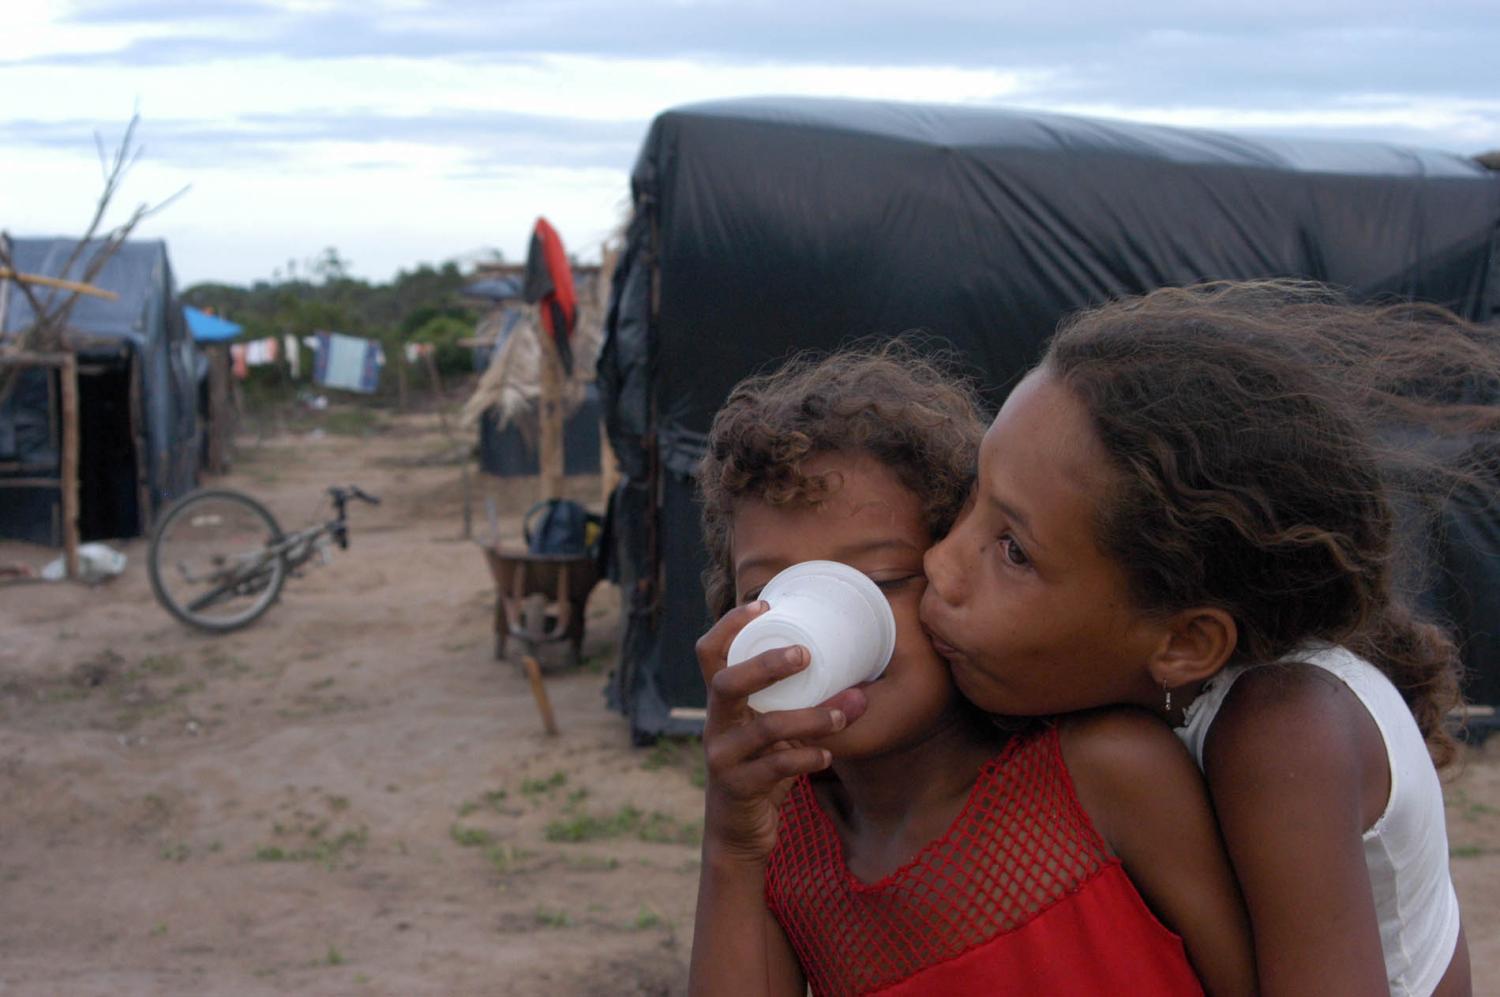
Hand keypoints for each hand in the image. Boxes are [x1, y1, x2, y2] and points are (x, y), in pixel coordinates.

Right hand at [696, 601, 867, 862]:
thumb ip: (805, 710)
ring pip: (764, 728)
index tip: (764, 606)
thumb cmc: (763, 768)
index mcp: (722, 704)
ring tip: (844, 714)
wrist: (739, 832)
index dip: (729, 625)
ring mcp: (722, 757)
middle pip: (726, 682)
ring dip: (809, 718)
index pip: (709, 653)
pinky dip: (806, 759)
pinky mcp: (737, 788)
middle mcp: (715, 725)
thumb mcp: (776, 733)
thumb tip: (862, 689)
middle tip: (806, 654)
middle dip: (766, 664)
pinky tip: (828, 757)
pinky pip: (774, 767)